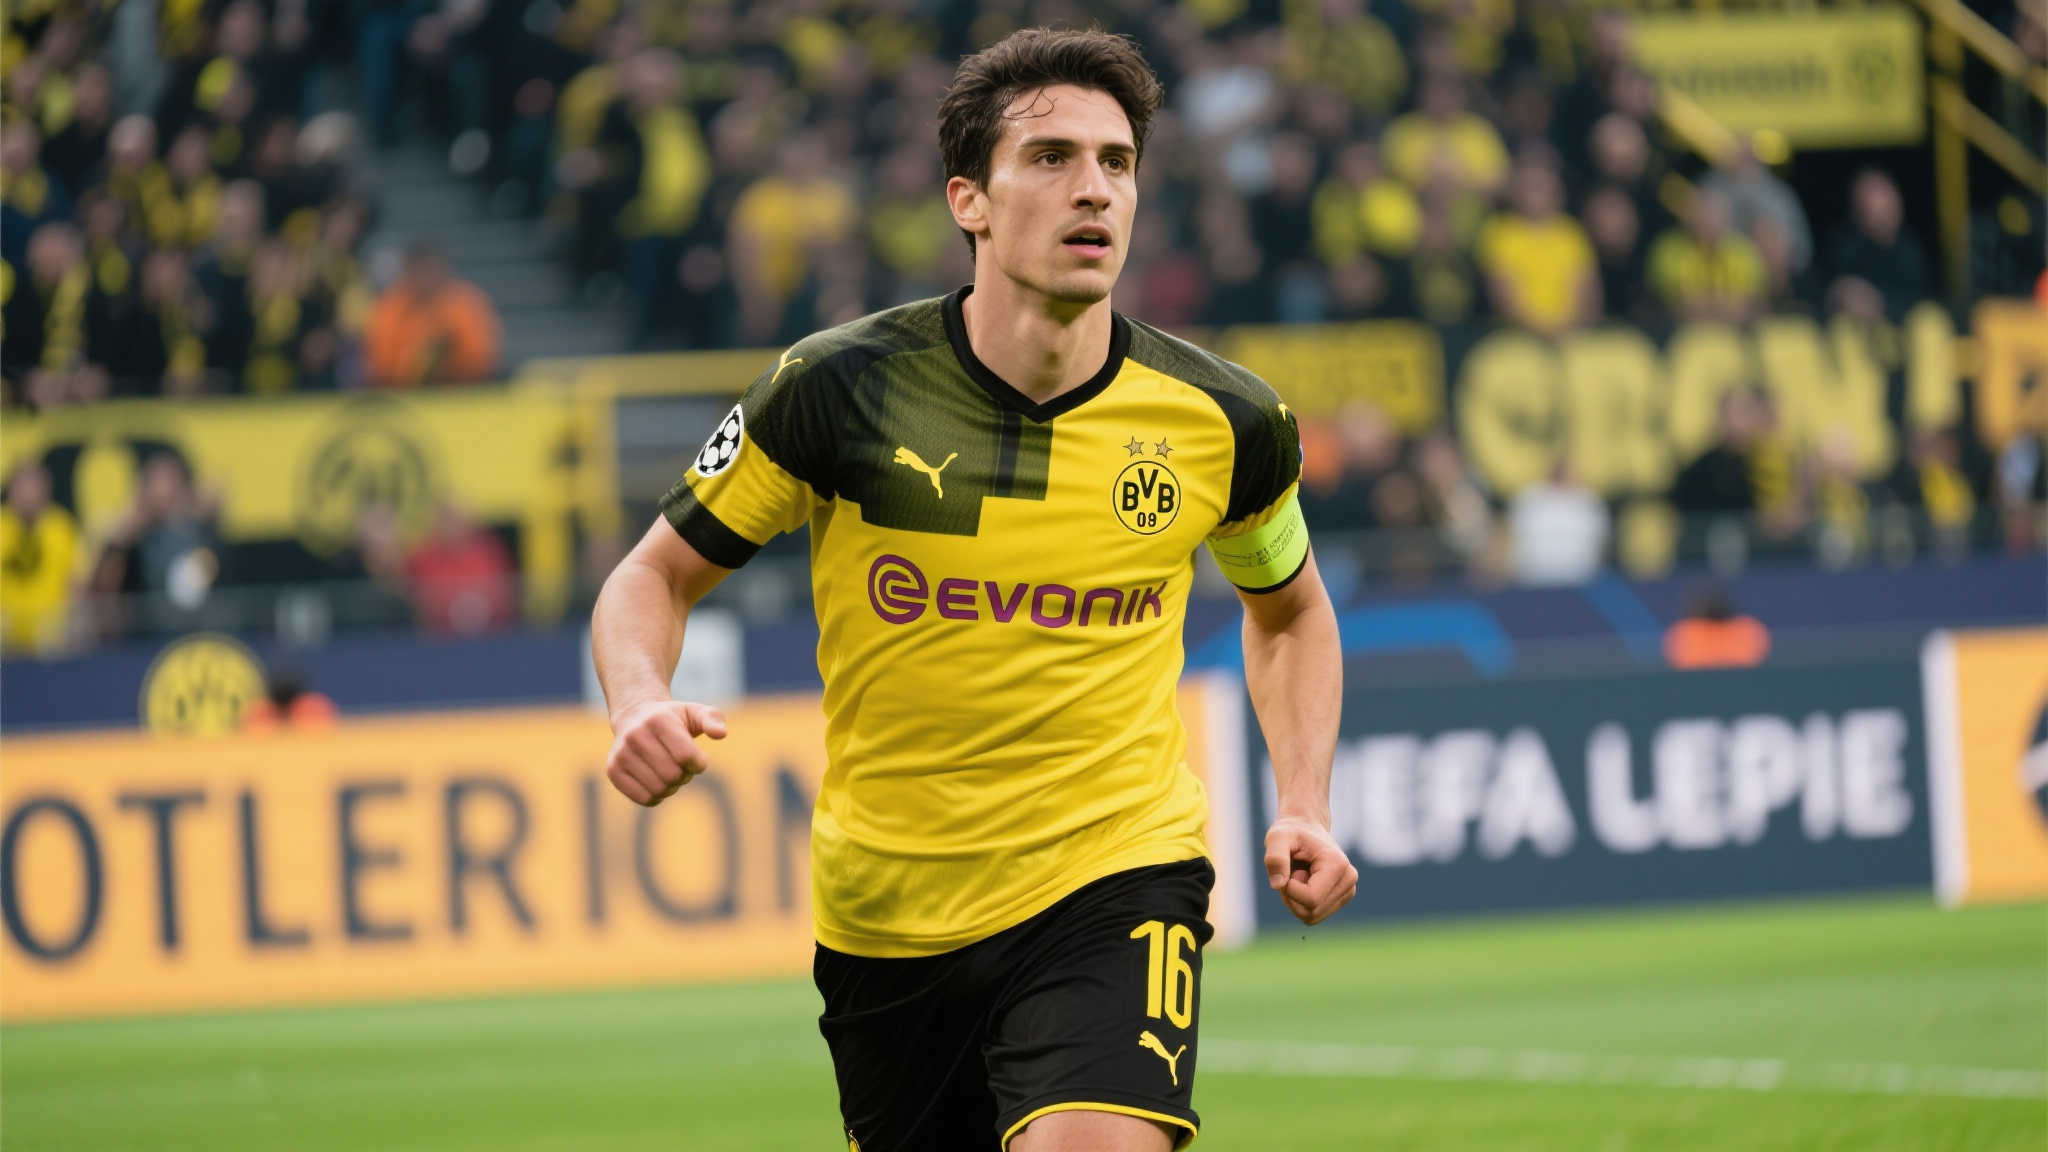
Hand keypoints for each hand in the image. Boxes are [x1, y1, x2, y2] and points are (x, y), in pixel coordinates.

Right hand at [605, 700, 727, 806]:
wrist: (634, 715)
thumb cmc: (672, 718)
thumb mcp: (695, 712)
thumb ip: (713, 718)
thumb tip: (720, 734)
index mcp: (658, 720)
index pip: (686, 755)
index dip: (698, 763)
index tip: (697, 759)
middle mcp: (635, 735)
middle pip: (673, 775)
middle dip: (685, 775)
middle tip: (682, 767)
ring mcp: (620, 753)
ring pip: (658, 789)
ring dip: (672, 787)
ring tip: (670, 773)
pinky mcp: (613, 770)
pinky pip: (643, 799)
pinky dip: (657, 797)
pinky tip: (657, 782)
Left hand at [1264, 816, 1357, 925]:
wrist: (1305, 829)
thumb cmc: (1290, 832)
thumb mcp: (1276, 838)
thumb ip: (1275, 858)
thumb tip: (1278, 885)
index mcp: (1338, 865)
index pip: (1311, 899)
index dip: (1290, 889)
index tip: (1287, 869)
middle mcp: (1349, 880)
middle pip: (1310, 912)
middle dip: (1291, 896)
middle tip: (1291, 872)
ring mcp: (1348, 891)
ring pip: (1311, 917)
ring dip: (1295, 900)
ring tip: (1297, 875)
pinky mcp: (1341, 899)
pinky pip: (1313, 915)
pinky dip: (1300, 903)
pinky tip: (1303, 882)